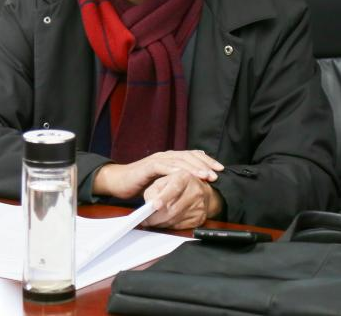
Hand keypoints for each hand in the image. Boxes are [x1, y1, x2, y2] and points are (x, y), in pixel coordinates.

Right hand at [92, 150, 223, 199]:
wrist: (119, 181)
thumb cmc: (141, 183)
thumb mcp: (163, 181)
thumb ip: (176, 180)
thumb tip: (195, 185)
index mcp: (171, 158)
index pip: (193, 155)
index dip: (207, 161)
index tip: (220, 169)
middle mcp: (166, 156)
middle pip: (189, 155)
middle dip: (205, 164)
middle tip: (216, 173)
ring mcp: (157, 159)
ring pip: (179, 160)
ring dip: (194, 167)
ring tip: (205, 175)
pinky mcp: (148, 166)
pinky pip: (164, 166)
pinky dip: (175, 170)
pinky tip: (184, 175)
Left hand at [140, 170, 223, 229]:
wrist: (203, 192)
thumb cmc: (179, 185)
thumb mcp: (164, 180)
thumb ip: (154, 189)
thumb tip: (149, 202)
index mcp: (185, 177)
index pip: (174, 188)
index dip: (164, 197)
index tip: (154, 205)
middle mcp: (195, 191)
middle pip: (173, 208)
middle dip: (156, 217)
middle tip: (145, 220)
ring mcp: (199, 206)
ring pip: (175, 220)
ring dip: (161, 223)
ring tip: (153, 221)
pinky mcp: (199, 218)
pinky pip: (180, 226)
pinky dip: (169, 226)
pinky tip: (165, 221)